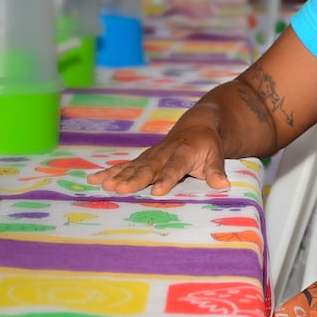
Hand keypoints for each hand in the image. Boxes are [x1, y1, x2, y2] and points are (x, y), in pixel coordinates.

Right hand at [87, 117, 229, 195]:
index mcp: (184, 152)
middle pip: (148, 167)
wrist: (197, 124)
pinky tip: (94, 179)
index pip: (175, 167)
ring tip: (105, 186)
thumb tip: (222, 185)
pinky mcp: (143, 158)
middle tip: (121, 189)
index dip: (167, 179)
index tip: (157, 192)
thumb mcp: (217, 154)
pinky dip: (109, 171)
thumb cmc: (208, 144)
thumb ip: (215, 170)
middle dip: (134, 178)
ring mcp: (151, 155)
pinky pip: (124, 165)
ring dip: (119, 176)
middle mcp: (164, 153)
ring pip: (133, 166)